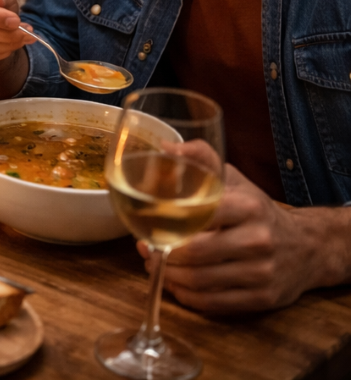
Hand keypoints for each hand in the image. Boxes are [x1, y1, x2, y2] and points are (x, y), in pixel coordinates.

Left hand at [142, 165, 348, 313]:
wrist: (306, 246)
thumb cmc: (256, 209)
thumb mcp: (234, 179)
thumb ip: (201, 159)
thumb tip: (165, 147)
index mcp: (248, 207)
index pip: (197, 216)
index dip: (164, 222)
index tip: (145, 222)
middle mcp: (258, 240)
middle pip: (193, 254)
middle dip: (160, 253)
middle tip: (145, 248)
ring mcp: (262, 273)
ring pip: (199, 282)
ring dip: (168, 276)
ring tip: (155, 264)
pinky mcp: (262, 299)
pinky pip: (212, 303)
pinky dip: (186, 295)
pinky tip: (176, 283)